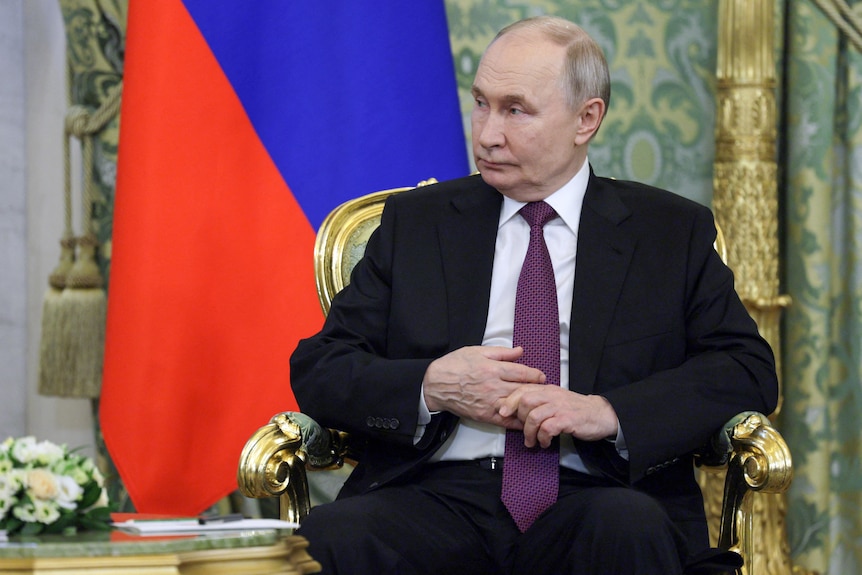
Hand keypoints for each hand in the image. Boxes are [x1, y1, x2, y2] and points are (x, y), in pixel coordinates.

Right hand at [423, 346, 545, 424]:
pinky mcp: (484, 416)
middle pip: (523, 390)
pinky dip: (518, 422)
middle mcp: (493, 387)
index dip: (535, 375)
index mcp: (492, 369)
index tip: (542, 376)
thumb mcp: (476, 351)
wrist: (435, 384)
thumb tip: (520, 351)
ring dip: (530, 406)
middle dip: (537, 390)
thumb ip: (501, 353)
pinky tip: (527, 421)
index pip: (522, 373)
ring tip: (540, 405)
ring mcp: (489, 403)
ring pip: (517, 406)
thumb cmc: (454, 365)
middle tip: (547, 391)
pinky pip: (506, 421)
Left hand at [496, 386, 618, 447]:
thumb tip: (516, 411)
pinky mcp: (568, 420)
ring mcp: (560, 407)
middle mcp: (552, 395)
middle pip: (525, 401)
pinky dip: (543, 438)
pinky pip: (547, 428)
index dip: (509, 401)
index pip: (523, 390)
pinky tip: (545, 443)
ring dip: (529, 432)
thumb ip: (538, 402)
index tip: (502, 413)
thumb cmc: (575, 410)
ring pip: (534, 416)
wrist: (601, 414)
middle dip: (519, 418)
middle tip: (522, 431)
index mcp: (547, 390)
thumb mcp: (555, 400)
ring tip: (532, 442)